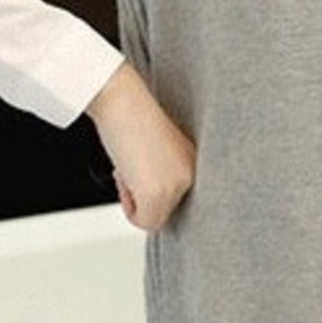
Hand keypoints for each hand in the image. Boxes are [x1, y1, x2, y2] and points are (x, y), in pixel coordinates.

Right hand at [87, 61, 195, 231]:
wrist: (123, 100)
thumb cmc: (134, 117)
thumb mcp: (160, 151)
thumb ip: (167, 174)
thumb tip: (157, 202)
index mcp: (198, 160)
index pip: (187, 198)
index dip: (159, 190)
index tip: (147, 174)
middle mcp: (196, 172)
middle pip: (170, 211)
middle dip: (146, 197)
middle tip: (134, 167)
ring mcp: (180, 184)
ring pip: (156, 218)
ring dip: (136, 199)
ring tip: (131, 166)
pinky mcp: (160, 194)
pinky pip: (145, 222)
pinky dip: (129, 207)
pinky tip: (126, 174)